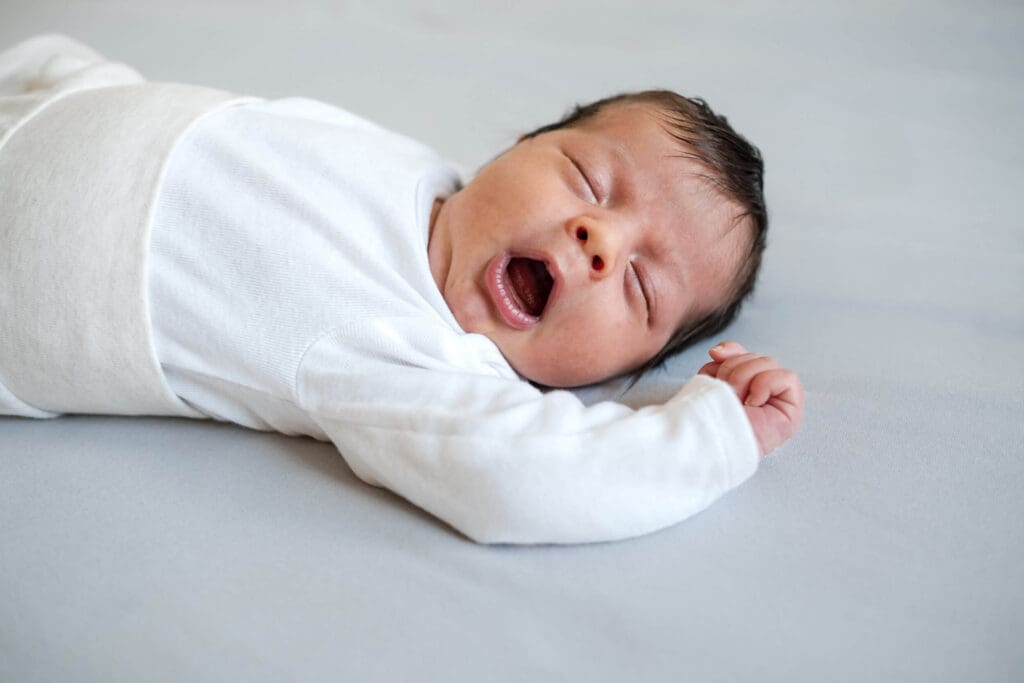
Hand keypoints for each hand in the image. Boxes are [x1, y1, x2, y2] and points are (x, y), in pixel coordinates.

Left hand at [698, 341, 803, 456]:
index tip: (715, 355)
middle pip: (756, 357)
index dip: (731, 352)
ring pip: (769, 363)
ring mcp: (777, 402)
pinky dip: (765, 385)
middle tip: (726, 390)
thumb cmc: (710, 418)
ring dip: (746, 378)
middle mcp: (760, 393)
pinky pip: (786, 378)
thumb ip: (721, 363)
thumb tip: (719, 350)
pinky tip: (753, 403)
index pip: (744, 354)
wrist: (711, 442)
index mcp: (742, 387)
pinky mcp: (791, 411)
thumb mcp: (710, 381)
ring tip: (736, 399)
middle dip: (735, 369)